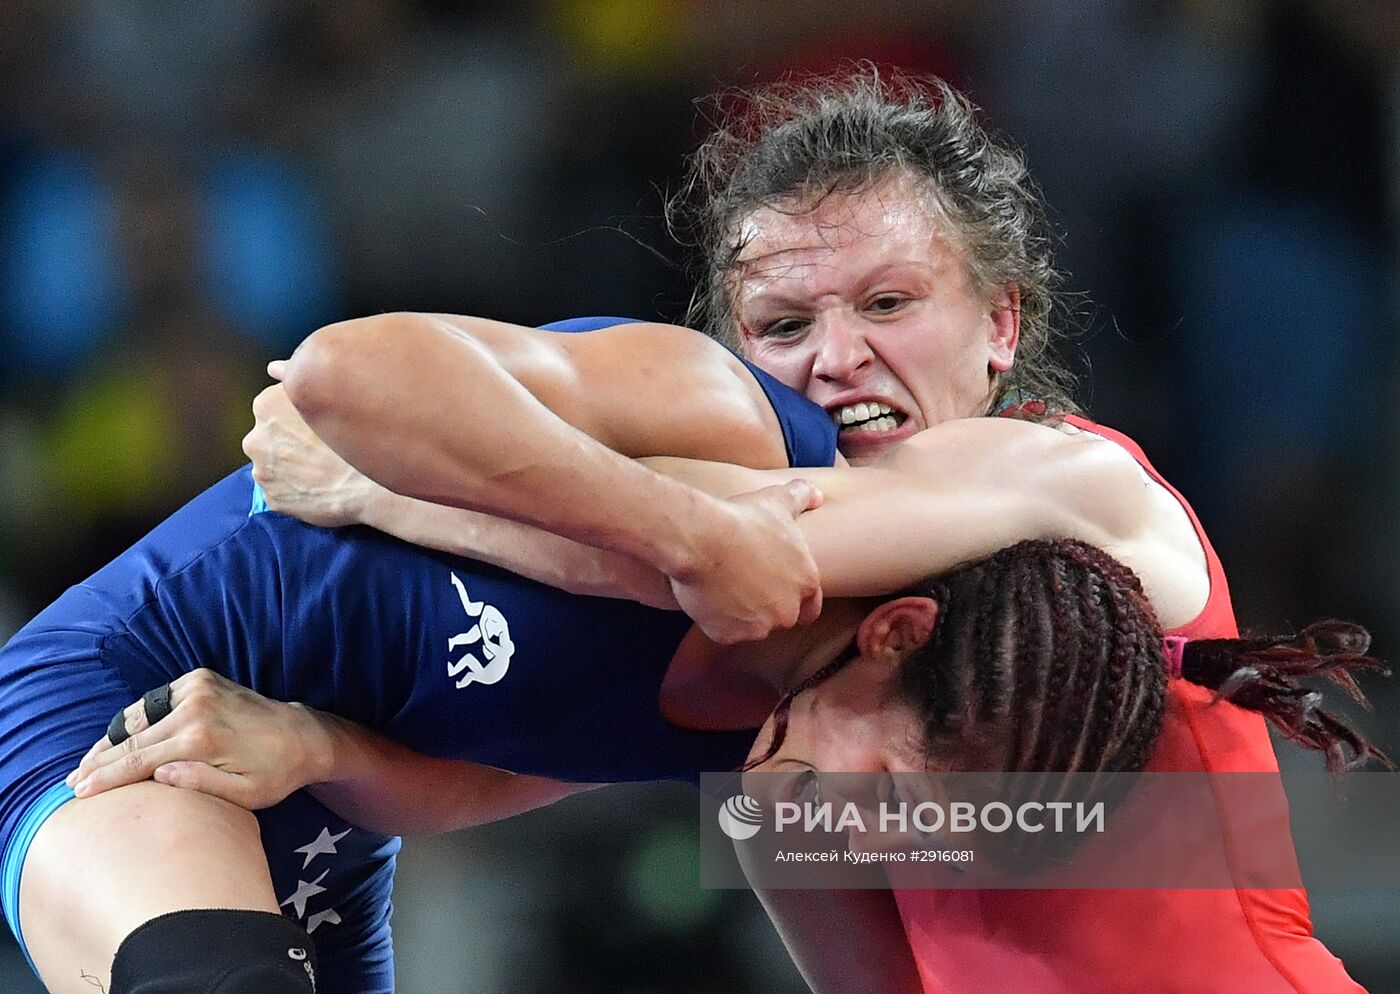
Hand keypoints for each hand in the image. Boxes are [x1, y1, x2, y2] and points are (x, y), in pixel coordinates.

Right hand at [65, 669, 328, 809]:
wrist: (302, 735)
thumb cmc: (275, 773)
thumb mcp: (244, 794)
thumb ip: (199, 785)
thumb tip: (158, 774)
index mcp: (202, 738)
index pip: (138, 760)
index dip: (105, 777)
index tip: (78, 792)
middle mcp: (195, 707)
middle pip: (132, 738)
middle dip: (99, 761)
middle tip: (72, 782)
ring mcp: (196, 688)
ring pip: (138, 716)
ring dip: (112, 739)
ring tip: (89, 764)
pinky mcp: (200, 679)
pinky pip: (155, 702)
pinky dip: (135, 720)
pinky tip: (120, 740)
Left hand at [244, 382, 385, 527]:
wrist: (372, 483)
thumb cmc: (356, 434)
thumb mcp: (328, 389)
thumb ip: (295, 374)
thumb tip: (275, 368)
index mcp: (266, 406)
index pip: (272, 407)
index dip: (296, 417)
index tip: (315, 425)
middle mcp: (256, 439)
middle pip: (270, 438)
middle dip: (289, 443)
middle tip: (321, 449)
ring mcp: (262, 472)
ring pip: (275, 466)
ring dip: (292, 467)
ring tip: (323, 470)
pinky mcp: (272, 500)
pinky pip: (282, 492)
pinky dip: (297, 490)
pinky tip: (320, 487)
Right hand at [669, 479, 823, 643]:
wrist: (701, 538)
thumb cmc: (742, 518)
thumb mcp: (777, 501)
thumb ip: (803, 496)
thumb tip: (818, 495)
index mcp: (805, 583)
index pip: (809, 606)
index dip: (792, 597)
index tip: (773, 588)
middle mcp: (787, 612)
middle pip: (779, 618)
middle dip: (765, 606)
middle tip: (743, 583)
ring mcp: (757, 628)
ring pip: (750, 628)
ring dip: (739, 614)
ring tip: (722, 586)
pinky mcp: (727, 636)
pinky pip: (722, 632)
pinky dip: (714, 620)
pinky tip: (706, 596)